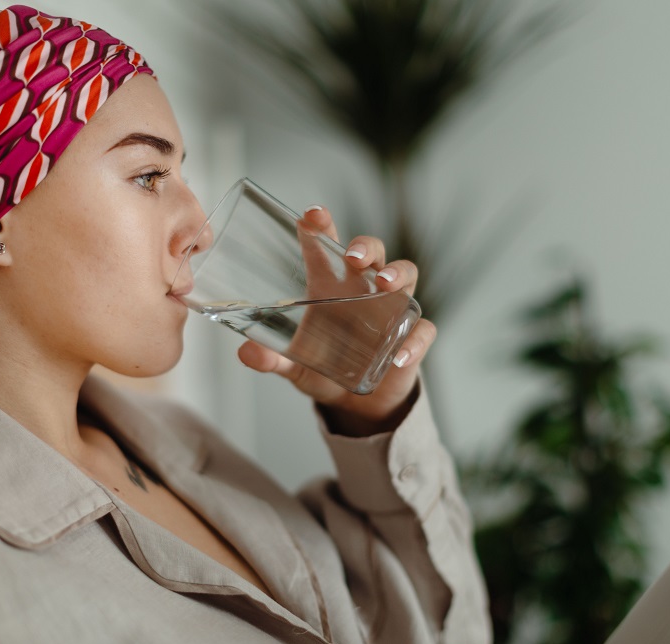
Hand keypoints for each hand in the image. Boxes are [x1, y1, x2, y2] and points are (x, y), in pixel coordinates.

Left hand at [237, 205, 436, 435]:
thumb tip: (247, 353)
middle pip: (374, 252)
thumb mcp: (293, 365)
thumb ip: (272, 358)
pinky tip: (400, 355)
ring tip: (387, 283)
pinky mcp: (411, 337)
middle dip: (366, 247)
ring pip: (407, 274)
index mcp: (331, 285)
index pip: (328, 245)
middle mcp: (365, 289)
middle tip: (354, 256)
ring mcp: (392, 310)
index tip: (312, 215)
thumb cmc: (324, 367)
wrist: (355, 403)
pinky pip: (422, 330)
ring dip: (399, 273)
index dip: (322, 225)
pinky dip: (415, 340)